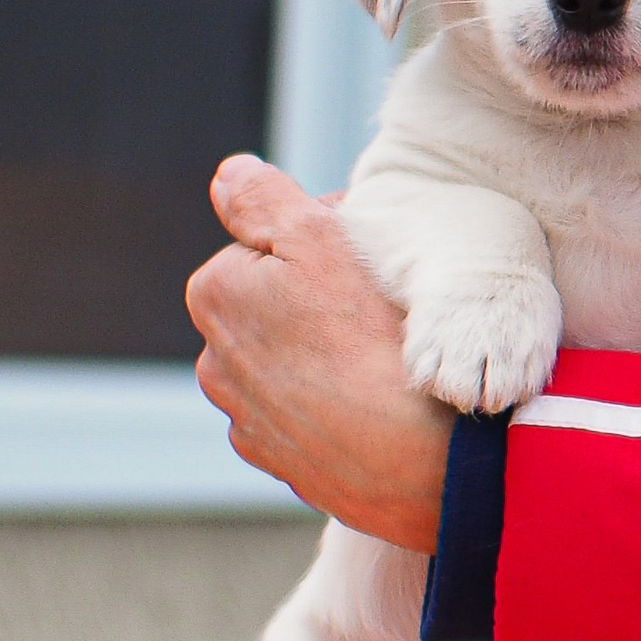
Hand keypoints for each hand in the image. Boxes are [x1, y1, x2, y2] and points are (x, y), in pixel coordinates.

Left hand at [186, 155, 451, 551]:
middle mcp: (215, 364)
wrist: (425, 455)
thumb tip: (228, 174)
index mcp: (214, 295)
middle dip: (314, 304)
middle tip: (377, 310)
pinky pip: (307, 420)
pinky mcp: (284, 466)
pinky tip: (374, 406)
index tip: (362, 262)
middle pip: (273, 309)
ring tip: (379, 361)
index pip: (265, 248)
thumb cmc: (374, 337)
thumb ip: (264, 197)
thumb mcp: (320, 238)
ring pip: (289, 366)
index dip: (318, 247)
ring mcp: (248, 422)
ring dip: (322, 358)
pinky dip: (333, 410)